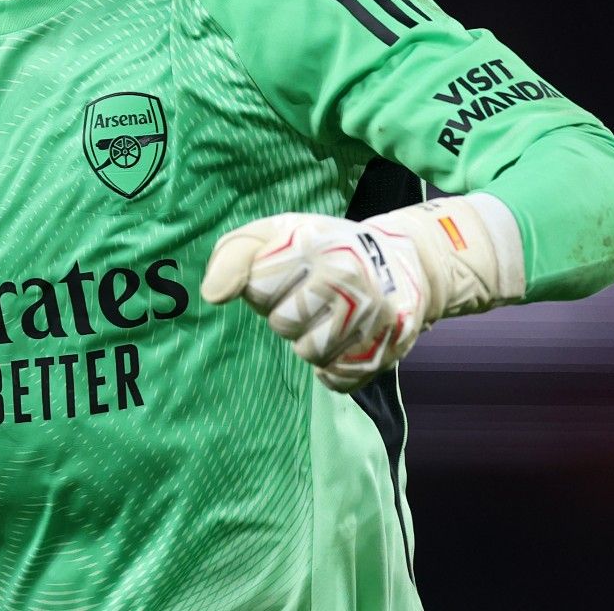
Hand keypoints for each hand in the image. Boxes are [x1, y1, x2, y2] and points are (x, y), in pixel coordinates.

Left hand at [200, 196, 522, 391]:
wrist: (403, 261)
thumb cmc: (321, 248)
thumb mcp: (274, 233)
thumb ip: (233, 255)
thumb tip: (211, 296)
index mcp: (315, 243)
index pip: (258, 288)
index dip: (263, 284)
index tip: (283, 272)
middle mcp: (349, 277)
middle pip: (283, 325)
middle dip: (286, 314)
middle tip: (308, 296)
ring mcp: (373, 316)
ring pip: (310, 355)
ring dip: (310, 340)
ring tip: (327, 315)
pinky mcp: (388, 349)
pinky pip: (337, 379)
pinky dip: (334, 366)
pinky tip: (344, 339)